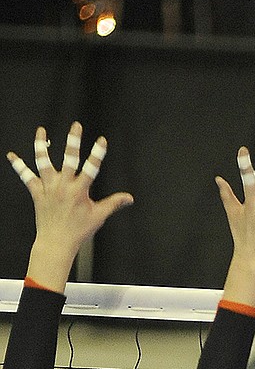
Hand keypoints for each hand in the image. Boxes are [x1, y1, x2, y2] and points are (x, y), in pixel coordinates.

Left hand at [9, 123, 132, 291]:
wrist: (56, 243)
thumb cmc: (78, 231)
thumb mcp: (99, 216)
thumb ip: (113, 203)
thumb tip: (129, 198)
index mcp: (79, 191)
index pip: (91, 168)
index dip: (97, 154)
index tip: (102, 140)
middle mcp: (63, 186)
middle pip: (68, 159)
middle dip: (73, 141)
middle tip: (76, 125)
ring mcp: (48, 188)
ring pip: (43, 163)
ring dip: (41, 146)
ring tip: (41, 130)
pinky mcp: (37, 193)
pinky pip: (26, 177)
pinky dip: (18, 166)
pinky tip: (11, 155)